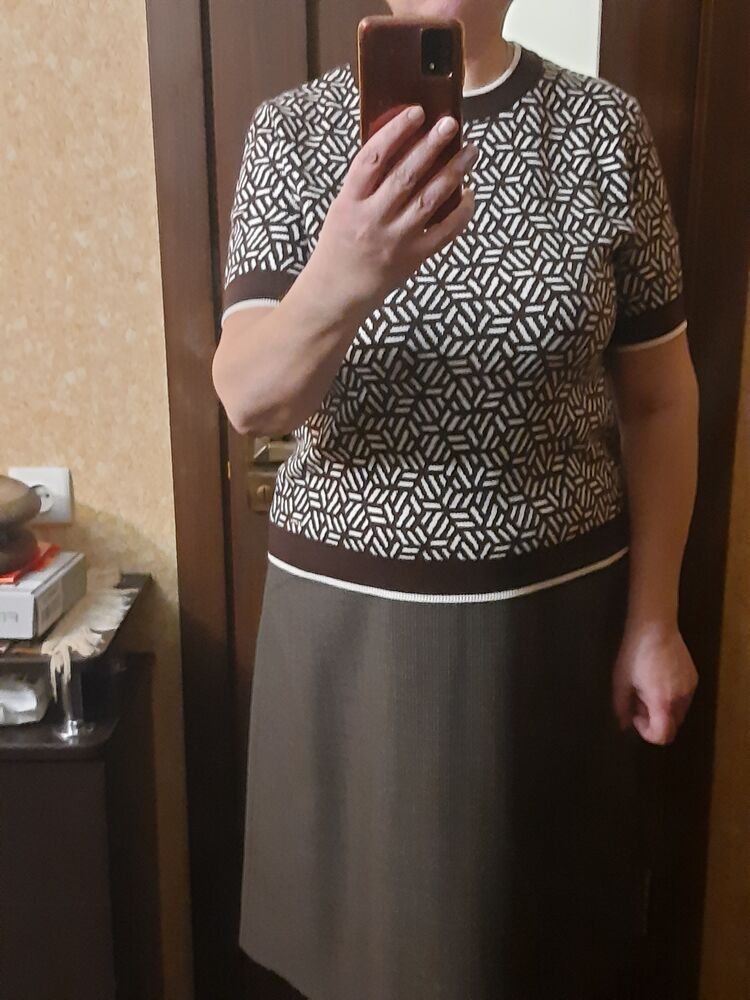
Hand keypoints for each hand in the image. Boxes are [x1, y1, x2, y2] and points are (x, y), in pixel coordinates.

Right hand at [309, 104, 477, 313]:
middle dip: (431, 147)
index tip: (416, 112)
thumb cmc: (340, 244)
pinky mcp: (414, 258)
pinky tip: (470, 193)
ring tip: (470, 151)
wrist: (338, 293)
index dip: (395, 132)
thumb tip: (402, 145)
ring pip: (430, 199)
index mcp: (350, 202)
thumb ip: (366, 183)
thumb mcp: (342, 208)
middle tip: (450, 124)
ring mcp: (395, 240)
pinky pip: (444, 232)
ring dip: (454, 173)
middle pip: (406, 176)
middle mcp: (373, 219)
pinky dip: (461, 212)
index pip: (373, 159)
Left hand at [611, 622, 697, 744]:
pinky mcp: (694, 679)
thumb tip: (623, 726)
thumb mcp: (621, 681)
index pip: (663, 736)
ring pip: (678, 713)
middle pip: (671, 726)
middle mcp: (681, 698)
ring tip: (648, 687)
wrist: (655, 627)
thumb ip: (621, 707)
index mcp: (662, 701)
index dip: (647, 733)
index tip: (636, 717)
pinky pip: (684, 698)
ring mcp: (690, 688)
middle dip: (654, 720)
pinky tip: (659, 679)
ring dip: (663, 709)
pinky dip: (672, 698)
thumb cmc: (634, 653)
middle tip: (639, 700)